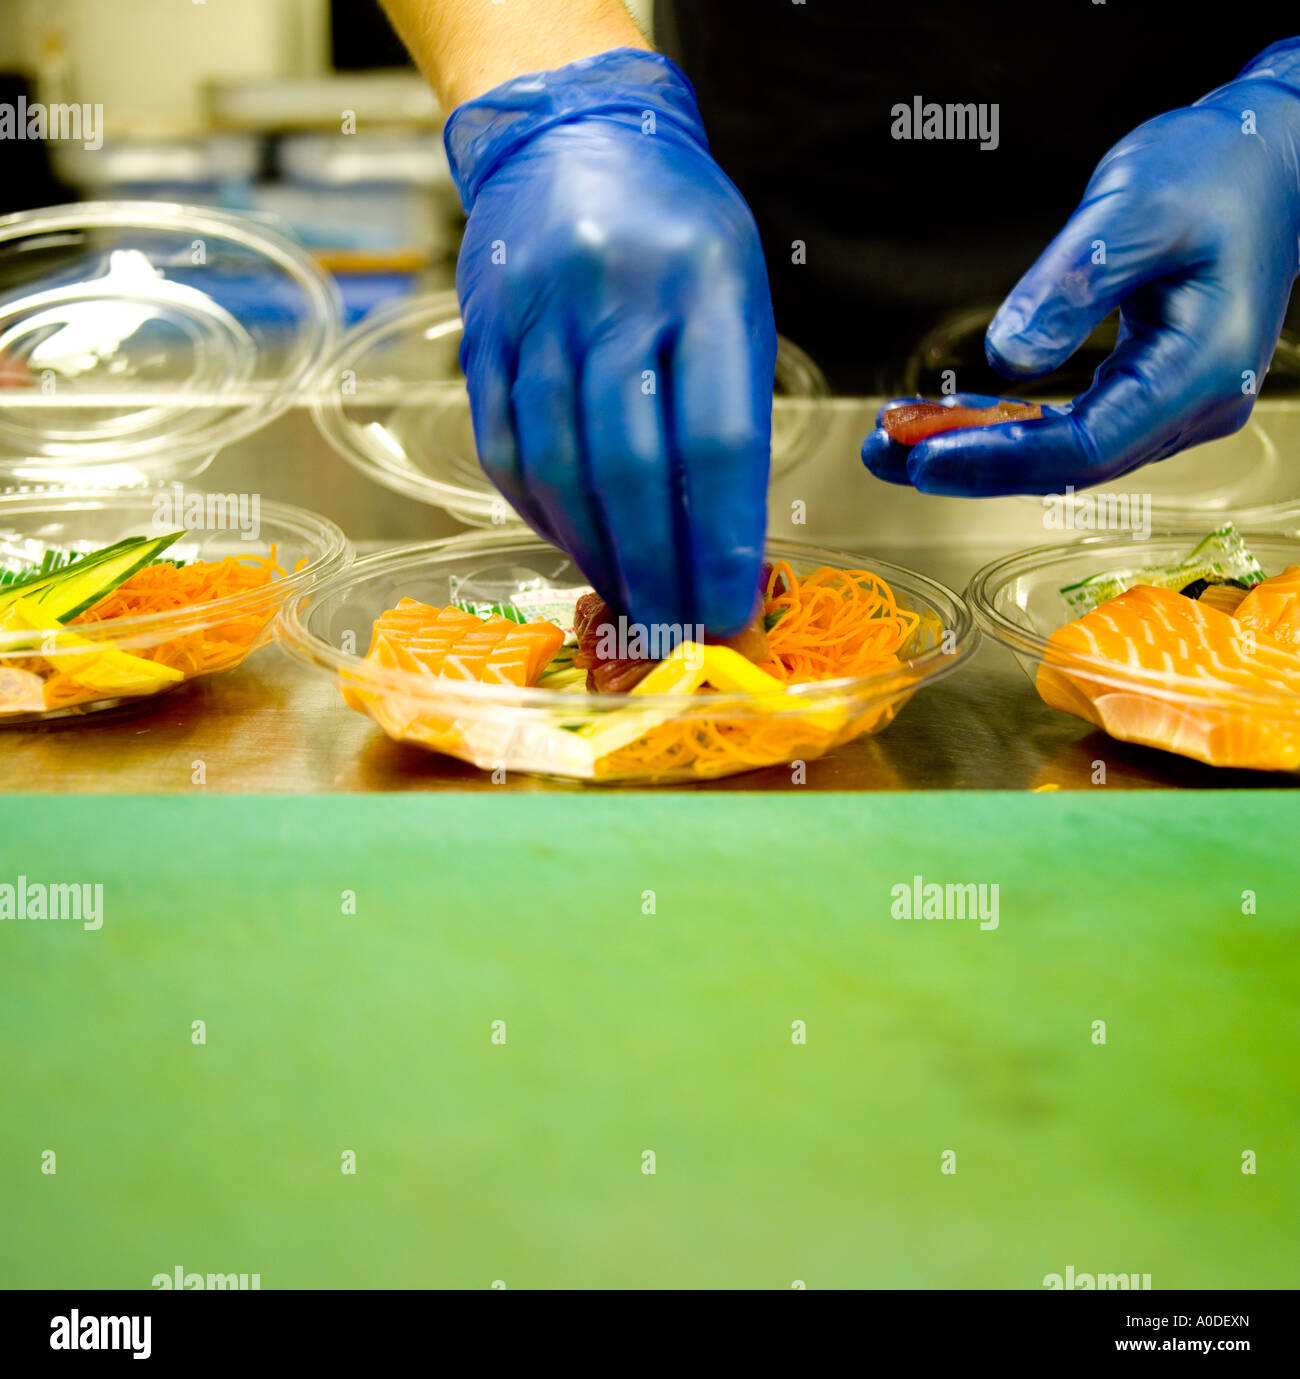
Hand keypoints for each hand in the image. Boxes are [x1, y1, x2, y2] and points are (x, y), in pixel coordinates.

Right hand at [445, 49, 776, 634]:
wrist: (571, 140)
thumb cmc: (677, 233)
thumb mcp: (736, 299)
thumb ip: (728, 411)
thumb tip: (716, 547)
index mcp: (703, 280)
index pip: (716, 438)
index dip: (722, 539)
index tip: (731, 608)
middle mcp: (613, 292)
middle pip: (628, 465)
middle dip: (655, 567)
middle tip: (675, 629)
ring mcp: (535, 312)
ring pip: (558, 467)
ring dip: (596, 552)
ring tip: (630, 598)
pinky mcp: (481, 335)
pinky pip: (505, 449)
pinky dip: (541, 514)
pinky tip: (575, 543)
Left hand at [863, 43, 1299, 496]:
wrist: (1267, 158)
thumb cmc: (1214, 168)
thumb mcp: (1137, 204)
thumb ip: (1074, 283)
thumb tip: (1007, 355)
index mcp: (1200, 368)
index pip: (1087, 446)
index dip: (999, 459)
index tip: (923, 457)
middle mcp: (1194, 406)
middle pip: (1069, 465)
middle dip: (971, 463)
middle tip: (881, 453)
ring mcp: (1175, 408)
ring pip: (1065, 454)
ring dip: (979, 451)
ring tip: (893, 442)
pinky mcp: (1149, 396)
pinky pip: (1071, 429)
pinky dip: (1007, 430)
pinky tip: (947, 423)